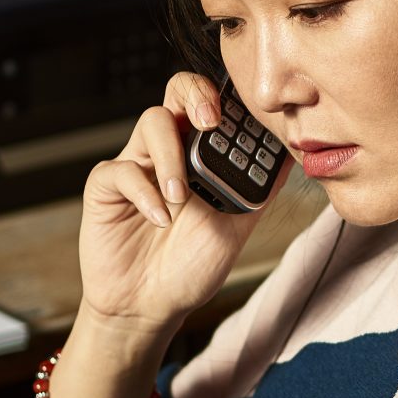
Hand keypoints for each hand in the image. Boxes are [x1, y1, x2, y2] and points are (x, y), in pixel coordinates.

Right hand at [78, 71, 266, 336]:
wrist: (152, 306)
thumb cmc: (190, 265)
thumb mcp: (237, 226)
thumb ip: (259, 190)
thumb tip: (292, 155)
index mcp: (200, 154)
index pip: (211, 104)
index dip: (226, 98)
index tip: (243, 116)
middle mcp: (168, 150)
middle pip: (176, 92)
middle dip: (196, 94)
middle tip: (210, 121)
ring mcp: (136, 164)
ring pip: (152, 123)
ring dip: (171, 156)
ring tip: (181, 197)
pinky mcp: (106, 186)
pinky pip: (122, 170)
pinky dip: (145, 193)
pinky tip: (160, 218)